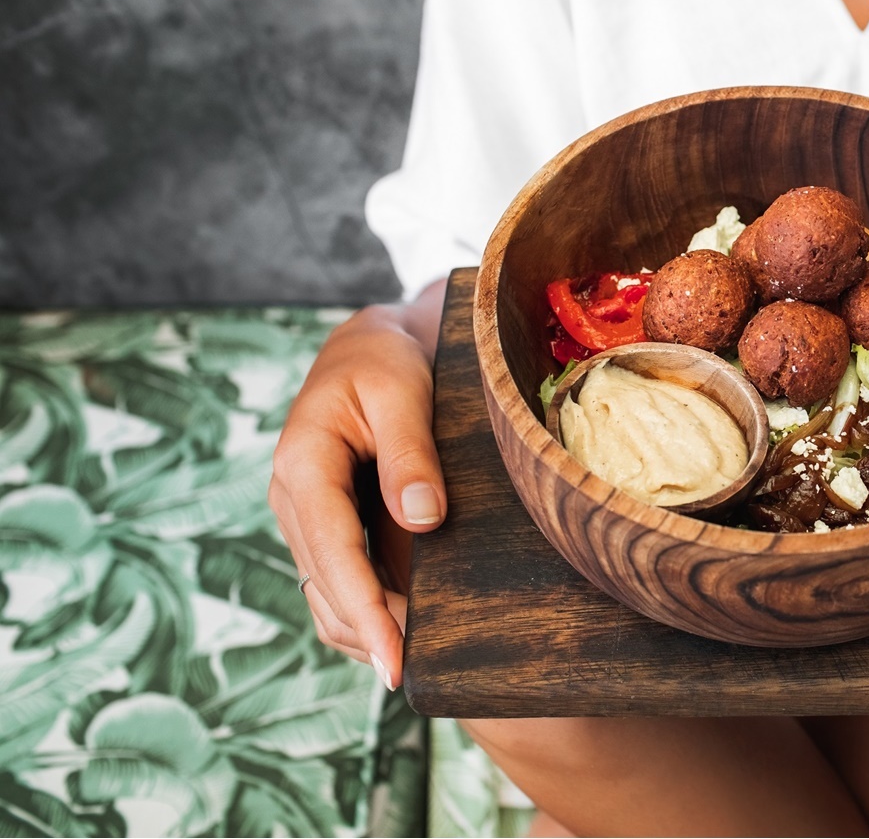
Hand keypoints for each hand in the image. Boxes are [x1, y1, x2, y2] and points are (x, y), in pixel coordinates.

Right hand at [269, 280, 448, 687]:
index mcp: (303, 464)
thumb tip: (423, 520)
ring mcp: (303, 516)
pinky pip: (335, 582)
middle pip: (327, 585)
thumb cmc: (386, 362)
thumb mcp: (402, 392)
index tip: (396, 659)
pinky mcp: (324, 525)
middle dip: (369, 633)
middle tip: (418, 674)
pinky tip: (400, 630)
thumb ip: (412, 453)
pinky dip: (362, 612)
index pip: (334, 554)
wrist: (368, 347)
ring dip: (364, 629)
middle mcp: (292, 498)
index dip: (366, 612)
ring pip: (326, 594)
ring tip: (415, 661)